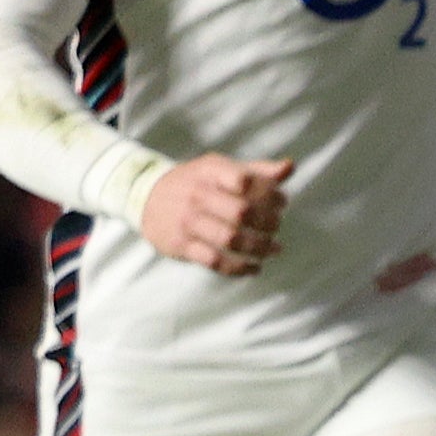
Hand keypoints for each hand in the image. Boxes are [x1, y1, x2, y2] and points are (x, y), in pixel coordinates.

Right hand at [141, 157, 291, 275]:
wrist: (145, 197)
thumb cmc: (195, 183)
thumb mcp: (220, 169)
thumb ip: (256, 171)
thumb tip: (290, 167)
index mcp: (210, 172)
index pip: (245, 180)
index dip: (270, 193)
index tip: (282, 202)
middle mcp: (197, 195)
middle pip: (242, 212)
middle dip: (268, 223)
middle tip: (277, 227)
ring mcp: (188, 221)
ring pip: (231, 239)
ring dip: (259, 248)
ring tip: (274, 249)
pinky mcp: (182, 245)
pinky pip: (216, 261)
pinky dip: (240, 268)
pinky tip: (255, 267)